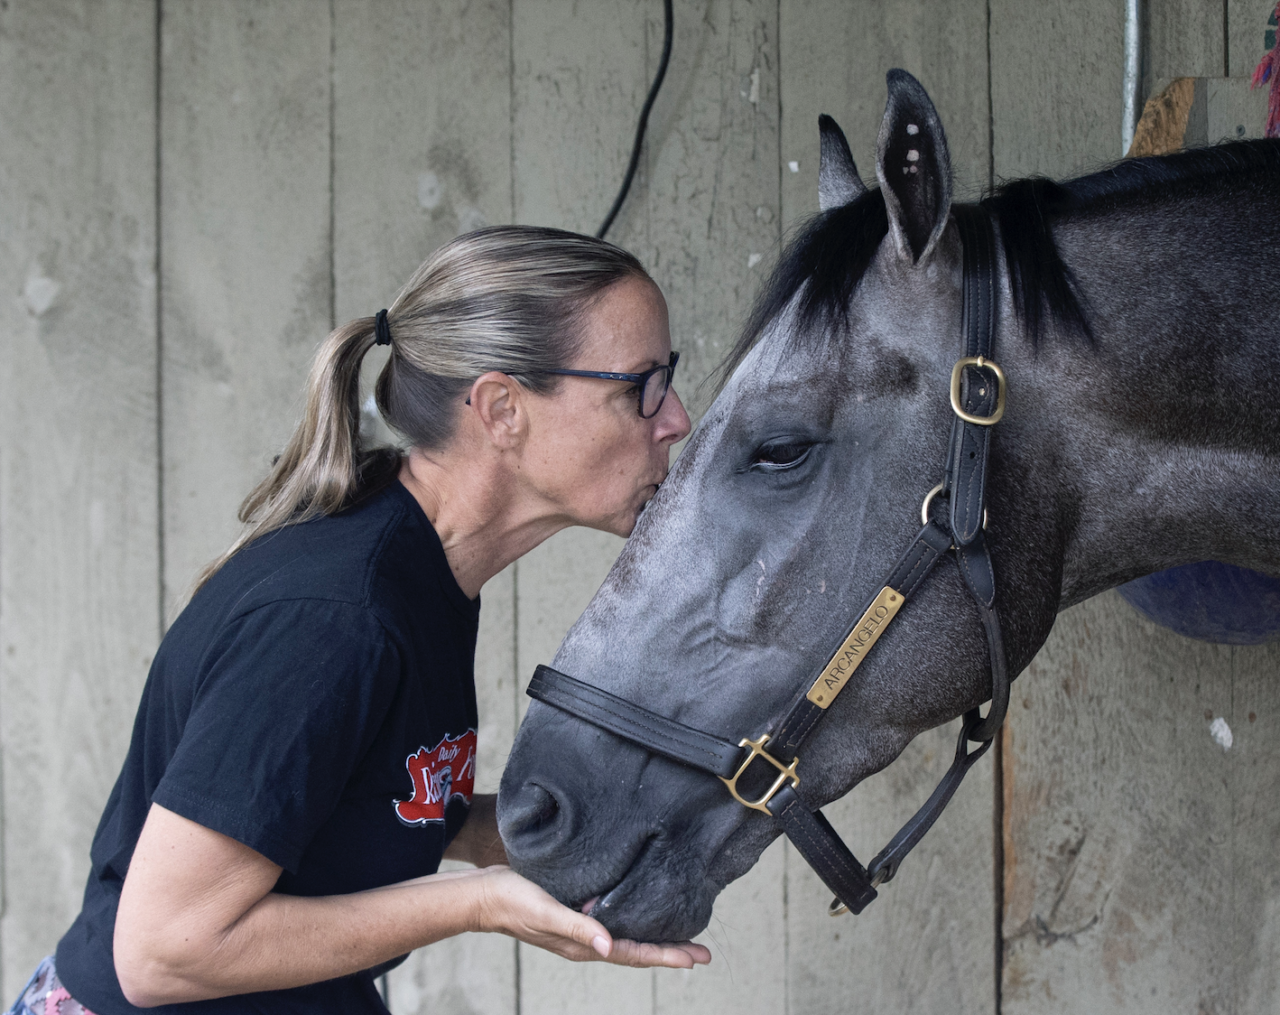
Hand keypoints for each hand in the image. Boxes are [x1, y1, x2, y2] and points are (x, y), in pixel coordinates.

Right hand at [474, 866, 710, 968]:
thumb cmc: (512, 901)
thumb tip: (608, 946)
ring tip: (681, 936)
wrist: (484, 894)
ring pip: (627, 936)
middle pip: (636, 949)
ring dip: (654, 938)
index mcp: (583, 945)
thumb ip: (576, 928)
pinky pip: (612, 921)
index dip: (665, 956)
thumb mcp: (545, 912)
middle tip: (702, 953)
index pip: (633, 954)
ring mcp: (581, 928)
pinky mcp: (574, 911)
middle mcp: (586, 940)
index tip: (694, 958)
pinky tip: (640, 910)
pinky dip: (632, 920)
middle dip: (670, 951)